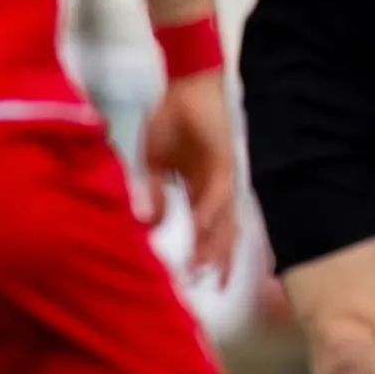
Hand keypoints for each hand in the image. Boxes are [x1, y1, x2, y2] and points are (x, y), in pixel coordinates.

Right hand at [140, 74, 240, 289]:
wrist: (182, 87)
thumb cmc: (169, 121)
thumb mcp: (152, 164)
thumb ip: (152, 193)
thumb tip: (150, 223)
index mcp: (199, 189)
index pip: (208, 228)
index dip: (205, 253)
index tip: (197, 280)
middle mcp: (214, 187)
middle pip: (223, 230)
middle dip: (218, 258)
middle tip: (212, 286)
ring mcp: (221, 175)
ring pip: (224, 217)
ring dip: (214, 243)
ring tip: (203, 268)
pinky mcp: (222, 161)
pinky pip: (217, 192)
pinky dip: (208, 212)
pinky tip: (199, 229)